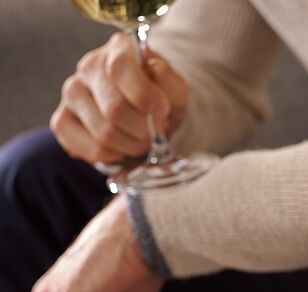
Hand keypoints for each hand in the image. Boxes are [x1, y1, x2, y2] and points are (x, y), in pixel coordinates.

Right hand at [51, 32, 187, 163]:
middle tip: (155, 132)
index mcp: (118, 50)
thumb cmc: (161, 99)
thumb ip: (170, 82)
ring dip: (131, 145)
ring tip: (141, 139)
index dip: (143, 94)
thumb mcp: (176, 90)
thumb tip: (155, 70)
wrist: (147, 114)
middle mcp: (88, 68)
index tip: (163, 110)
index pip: (120, 68)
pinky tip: (122, 147)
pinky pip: (89, 148)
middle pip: (114, 109)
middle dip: (143, 129)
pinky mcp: (63, 121)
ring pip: (103, 133)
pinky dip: (113, 156)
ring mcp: (72, 94)